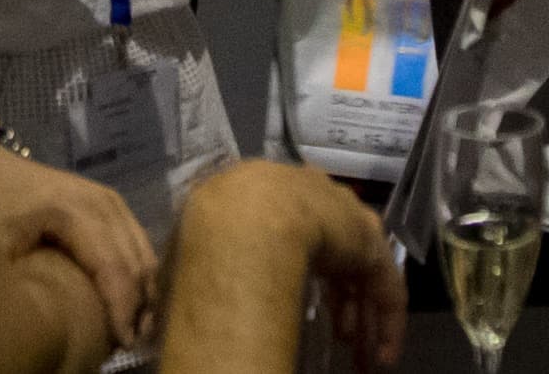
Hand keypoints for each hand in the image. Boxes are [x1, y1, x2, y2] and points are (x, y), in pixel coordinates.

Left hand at [0, 150, 158, 349]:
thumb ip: (28, 281)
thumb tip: (59, 323)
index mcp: (76, 212)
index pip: (114, 268)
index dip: (123, 309)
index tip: (123, 344)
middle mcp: (102, 202)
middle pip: (135, 259)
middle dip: (139, 304)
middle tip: (132, 343)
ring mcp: (107, 198)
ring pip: (141, 249)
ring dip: (143, 289)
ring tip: (135, 326)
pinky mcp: (105, 201)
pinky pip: (134, 238)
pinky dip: (137, 270)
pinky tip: (131, 295)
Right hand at [172, 160, 403, 371]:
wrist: (245, 217)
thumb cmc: (207, 234)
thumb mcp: (189, 245)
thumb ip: (193, 267)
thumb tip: (164, 306)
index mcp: (267, 191)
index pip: (291, 229)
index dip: (294, 272)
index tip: (294, 305)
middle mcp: (311, 196)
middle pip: (333, 253)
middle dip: (337, 301)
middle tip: (339, 338)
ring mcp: (343, 216)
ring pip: (359, 272)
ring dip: (360, 316)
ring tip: (360, 356)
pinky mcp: (368, 241)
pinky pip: (383, 285)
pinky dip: (385, 321)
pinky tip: (382, 354)